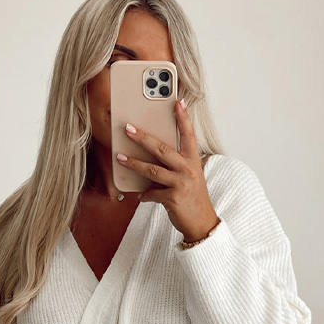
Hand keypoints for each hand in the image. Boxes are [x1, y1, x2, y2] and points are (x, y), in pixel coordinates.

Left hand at [117, 99, 219, 241]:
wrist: (202, 222)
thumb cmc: (193, 196)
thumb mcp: (190, 176)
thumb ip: (175, 164)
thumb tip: (151, 156)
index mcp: (193, 161)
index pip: (188, 135)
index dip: (183, 118)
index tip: (177, 102)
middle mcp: (188, 170)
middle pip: (162, 149)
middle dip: (143, 138)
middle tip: (128, 128)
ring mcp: (181, 184)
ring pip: (152, 170)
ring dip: (134, 164)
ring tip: (120, 157)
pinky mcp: (173, 199)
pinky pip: (152, 193)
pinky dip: (144, 195)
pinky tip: (140, 195)